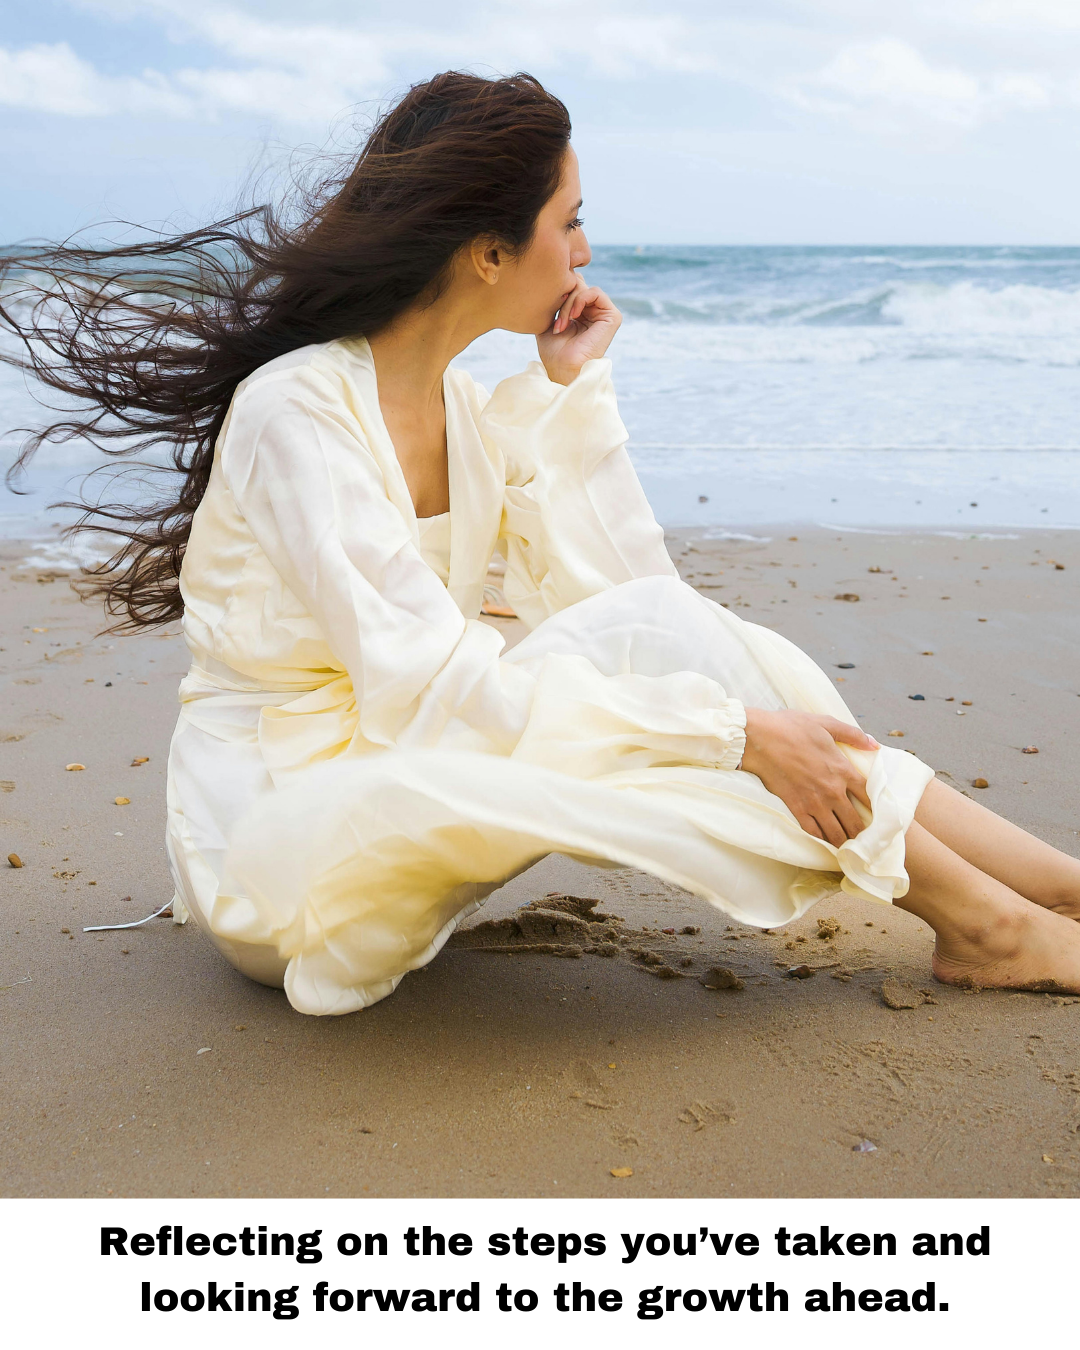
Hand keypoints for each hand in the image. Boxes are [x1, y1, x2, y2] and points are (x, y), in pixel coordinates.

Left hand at [536, 277, 620, 384]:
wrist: (562, 368)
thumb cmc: (553, 351)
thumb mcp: (547, 319)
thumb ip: (553, 298)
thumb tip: (557, 277)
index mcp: (580, 310)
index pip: (570, 283)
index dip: (557, 290)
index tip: (546, 310)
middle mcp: (592, 310)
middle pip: (575, 281)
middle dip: (562, 297)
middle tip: (555, 320)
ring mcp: (603, 312)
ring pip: (582, 287)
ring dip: (568, 303)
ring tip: (561, 324)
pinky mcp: (612, 316)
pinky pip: (595, 292)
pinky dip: (580, 300)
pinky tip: (573, 316)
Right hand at [740, 708, 878, 847]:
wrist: (759, 738)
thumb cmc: (791, 727)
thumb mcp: (826, 723)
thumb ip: (853, 735)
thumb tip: (875, 744)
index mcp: (843, 770)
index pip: (869, 796)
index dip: (878, 809)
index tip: (881, 816)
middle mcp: (832, 791)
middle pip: (855, 821)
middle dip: (863, 833)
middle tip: (867, 840)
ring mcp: (814, 802)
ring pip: (836, 832)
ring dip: (845, 841)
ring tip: (851, 848)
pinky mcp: (796, 808)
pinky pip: (813, 832)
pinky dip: (822, 840)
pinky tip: (827, 844)